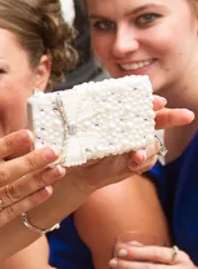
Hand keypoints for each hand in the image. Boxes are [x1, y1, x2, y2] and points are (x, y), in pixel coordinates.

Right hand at [0, 131, 65, 264]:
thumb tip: (8, 152)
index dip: (9, 144)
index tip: (29, 135)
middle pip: (2, 175)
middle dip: (31, 162)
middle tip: (53, 151)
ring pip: (10, 195)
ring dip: (37, 181)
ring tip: (57, 170)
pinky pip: (10, 213)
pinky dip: (29, 201)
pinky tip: (44, 190)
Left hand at [71, 97, 193, 194]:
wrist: (81, 167)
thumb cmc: (82, 142)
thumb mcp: (83, 128)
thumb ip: (90, 120)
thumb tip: (88, 109)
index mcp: (125, 114)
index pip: (143, 105)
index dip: (153, 102)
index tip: (158, 101)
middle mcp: (135, 128)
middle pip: (160, 120)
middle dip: (174, 116)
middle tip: (187, 116)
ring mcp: (138, 145)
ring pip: (153, 144)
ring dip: (148, 148)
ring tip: (136, 155)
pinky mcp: (137, 162)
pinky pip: (147, 161)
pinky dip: (142, 162)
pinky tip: (133, 163)